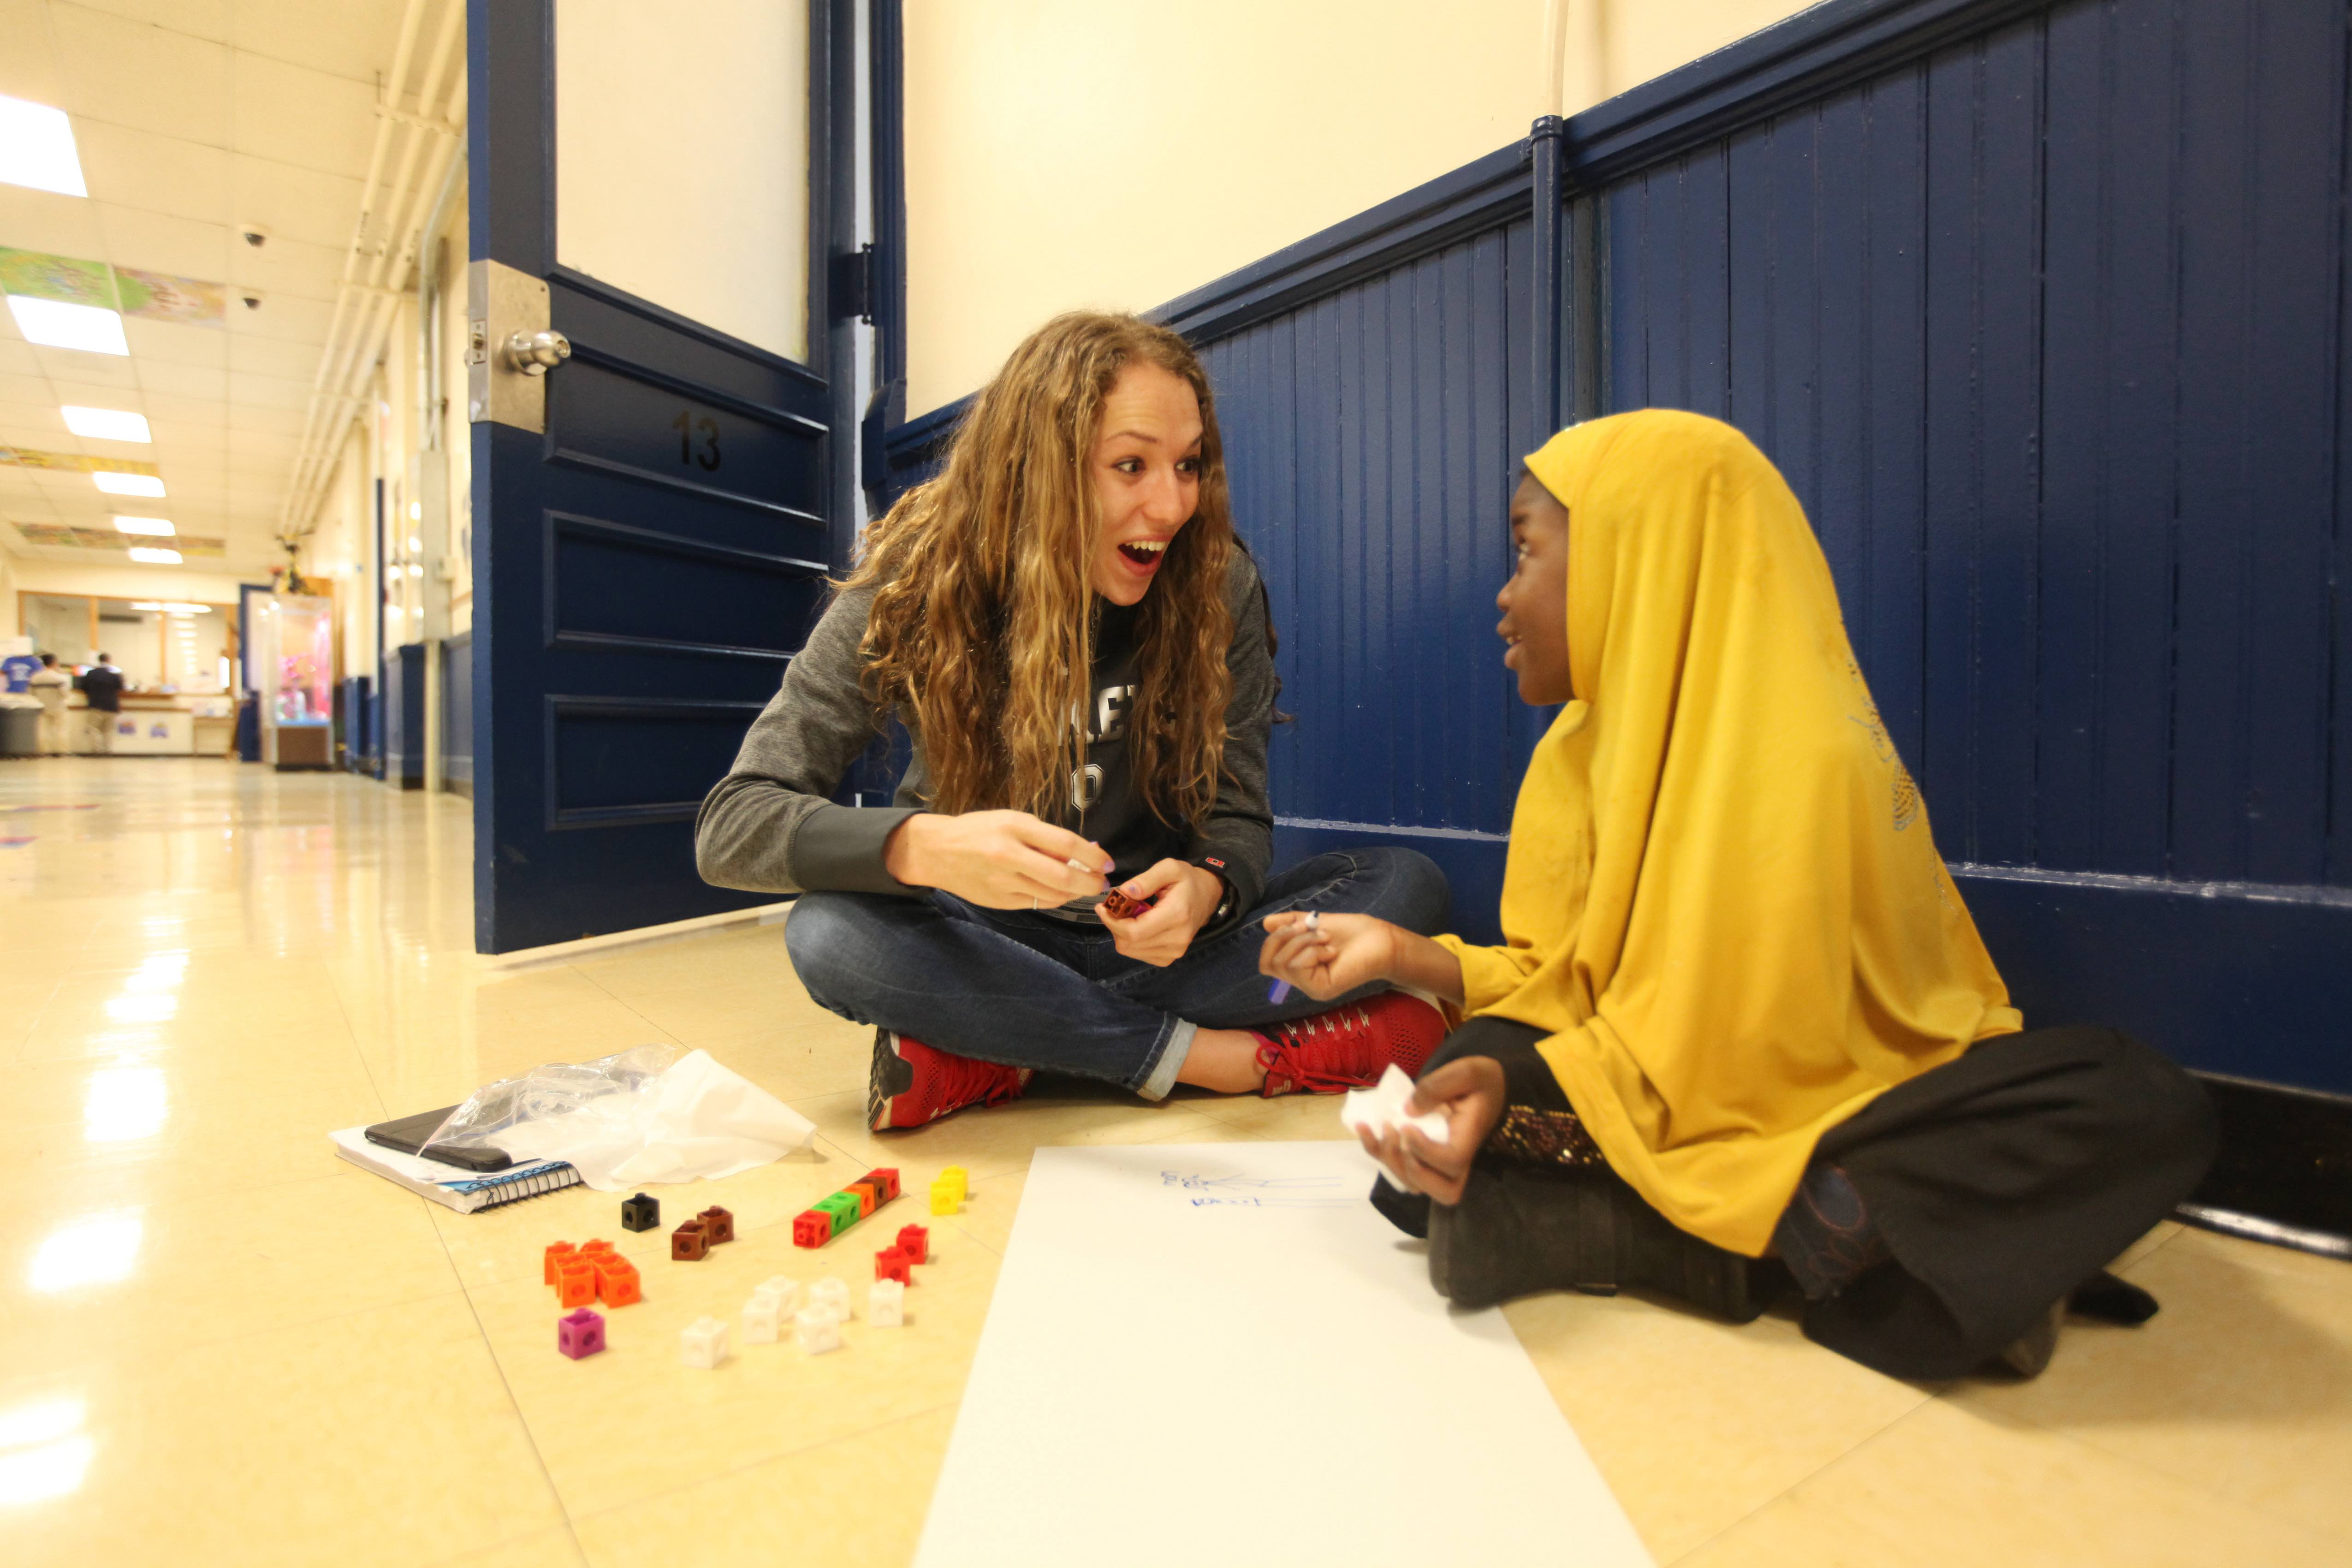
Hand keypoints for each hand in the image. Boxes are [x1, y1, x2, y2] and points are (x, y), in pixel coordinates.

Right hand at [882, 810, 1109, 909]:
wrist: (937, 851)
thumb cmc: (979, 830)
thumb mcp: (1012, 820)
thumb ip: (1045, 837)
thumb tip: (1084, 853)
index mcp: (1014, 827)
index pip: (1065, 844)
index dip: (1093, 856)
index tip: (1107, 862)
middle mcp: (1008, 855)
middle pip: (1063, 876)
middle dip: (1090, 882)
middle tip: (1102, 883)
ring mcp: (1003, 881)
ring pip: (1052, 895)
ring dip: (1075, 893)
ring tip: (1084, 886)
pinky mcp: (999, 901)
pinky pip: (1037, 903)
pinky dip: (1054, 899)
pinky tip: (1061, 893)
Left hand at [1098, 859, 1220, 966]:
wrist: (1207, 896)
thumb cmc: (1187, 880)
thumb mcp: (1169, 868)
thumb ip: (1145, 879)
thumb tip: (1123, 892)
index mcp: (1176, 915)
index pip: (1133, 931)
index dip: (1112, 922)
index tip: (1103, 907)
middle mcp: (1176, 939)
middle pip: (1129, 943)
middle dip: (1115, 925)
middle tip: (1115, 908)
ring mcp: (1174, 952)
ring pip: (1130, 950)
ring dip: (1122, 933)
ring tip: (1130, 915)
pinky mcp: (1169, 958)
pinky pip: (1138, 954)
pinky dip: (1131, 941)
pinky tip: (1139, 925)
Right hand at [1257, 911, 1397, 1000]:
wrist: (1380, 940)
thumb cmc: (1353, 933)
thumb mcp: (1315, 923)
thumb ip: (1291, 924)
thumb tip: (1265, 923)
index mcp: (1300, 967)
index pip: (1267, 961)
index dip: (1274, 940)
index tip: (1298, 924)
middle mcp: (1303, 981)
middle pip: (1268, 963)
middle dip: (1285, 936)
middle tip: (1311, 928)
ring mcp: (1311, 987)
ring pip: (1282, 963)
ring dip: (1303, 941)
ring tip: (1326, 938)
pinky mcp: (1320, 989)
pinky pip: (1297, 966)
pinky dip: (1312, 950)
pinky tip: (1332, 950)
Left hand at [1354, 1056, 1505, 1205]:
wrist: (1483, 1086)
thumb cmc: (1478, 1079)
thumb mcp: (1466, 1071)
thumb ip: (1438, 1086)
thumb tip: (1408, 1110)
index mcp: (1470, 1138)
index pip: (1453, 1162)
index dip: (1426, 1152)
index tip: (1406, 1126)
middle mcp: (1457, 1159)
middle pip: (1440, 1190)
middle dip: (1410, 1169)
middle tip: (1396, 1133)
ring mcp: (1438, 1162)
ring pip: (1415, 1184)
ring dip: (1390, 1161)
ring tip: (1381, 1127)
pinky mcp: (1420, 1154)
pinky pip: (1397, 1166)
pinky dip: (1375, 1151)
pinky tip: (1362, 1127)